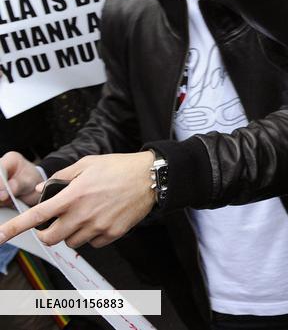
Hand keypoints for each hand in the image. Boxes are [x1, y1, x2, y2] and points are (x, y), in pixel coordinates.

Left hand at [0, 152, 155, 248]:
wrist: (151, 177)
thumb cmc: (120, 167)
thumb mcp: (88, 164)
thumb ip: (62, 177)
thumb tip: (41, 190)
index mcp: (73, 196)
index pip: (37, 216)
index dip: (15, 228)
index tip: (0, 237)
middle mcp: (83, 214)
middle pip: (51, 238)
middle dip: (49, 233)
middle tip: (56, 223)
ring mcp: (98, 226)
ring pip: (72, 242)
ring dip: (72, 233)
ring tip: (86, 216)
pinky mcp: (112, 234)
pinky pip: (93, 243)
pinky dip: (92, 236)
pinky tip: (101, 220)